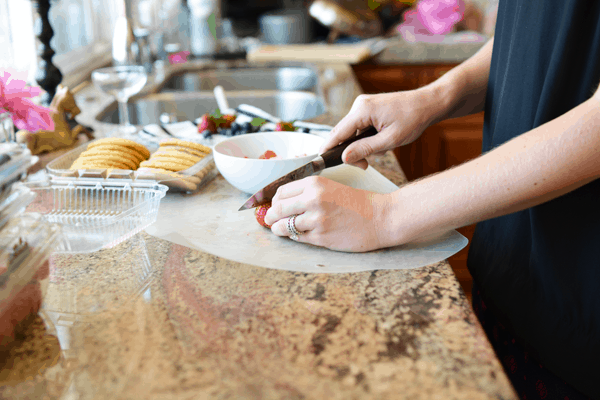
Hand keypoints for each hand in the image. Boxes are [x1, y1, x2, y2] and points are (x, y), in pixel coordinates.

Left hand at [263, 176, 391, 251]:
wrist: (381, 217)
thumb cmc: (357, 202)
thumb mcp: (331, 187)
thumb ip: (308, 193)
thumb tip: (282, 202)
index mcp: (314, 184)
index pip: (281, 192)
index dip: (274, 200)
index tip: (272, 205)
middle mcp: (313, 200)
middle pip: (277, 209)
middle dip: (270, 216)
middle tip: (270, 219)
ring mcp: (316, 220)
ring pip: (284, 226)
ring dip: (279, 229)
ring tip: (279, 229)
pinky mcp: (321, 237)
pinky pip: (298, 238)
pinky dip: (294, 237)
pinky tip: (298, 234)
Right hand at [319, 89, 439, 169]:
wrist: (427, 104)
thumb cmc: (413, 119)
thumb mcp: (390, 140)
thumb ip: (365, 149)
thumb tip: (345, 157)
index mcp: (363, 110)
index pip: (337, 132)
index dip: (328, 148)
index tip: (321, 161)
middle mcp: (359, 105)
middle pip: (342, 133)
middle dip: (351, 151)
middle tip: (365, 165)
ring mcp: (363, 105)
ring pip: (351, 132)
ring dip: (362, 145)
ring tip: (382, 148)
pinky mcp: (367, 108)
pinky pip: (359, 127)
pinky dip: (366, 137)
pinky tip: (381, 140)